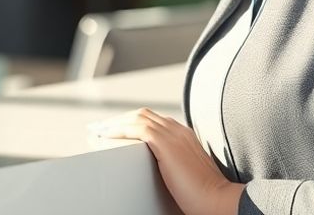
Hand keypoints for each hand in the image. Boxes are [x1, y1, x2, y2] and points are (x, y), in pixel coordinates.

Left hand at [89, 108, 243, 214]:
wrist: (217, 199)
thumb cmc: (203, 195)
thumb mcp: (186, 173)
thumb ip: (173, 165)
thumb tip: (155, 172)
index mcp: (184, 136)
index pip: (152, 120)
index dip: (130, 123)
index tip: (113, 131)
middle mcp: (179, 130)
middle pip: (141, 114)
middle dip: (117, 120)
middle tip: (98, 129)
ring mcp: (174, 135)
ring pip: (136, 118)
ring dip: (113, 124)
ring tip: (96, 132)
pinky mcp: (166, 144)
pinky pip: (136, 129)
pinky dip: (118, 131)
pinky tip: (104, 137)